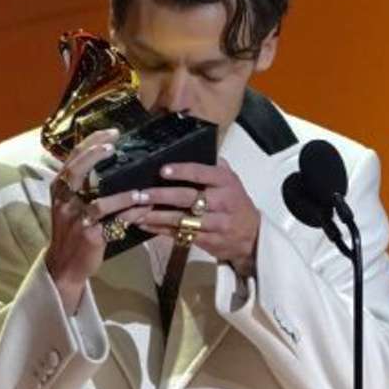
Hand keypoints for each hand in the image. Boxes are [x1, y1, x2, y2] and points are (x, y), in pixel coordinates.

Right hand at [44, 128, 153, 310]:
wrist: (63, 264)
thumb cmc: (71, 231)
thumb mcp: (70, 204)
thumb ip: (82, 184)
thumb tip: (108, 160)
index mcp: (59, 189)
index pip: (72, 158)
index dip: (91, 142)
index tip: (112, 132)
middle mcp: (64, 201)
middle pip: (77, 171)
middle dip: (95, 154)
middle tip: (115, 145)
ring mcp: (76, 219)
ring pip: (98, 203)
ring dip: (122, 196)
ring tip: (140, 191)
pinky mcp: (89, 237)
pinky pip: (113, 223)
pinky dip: (131, 215)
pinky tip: (144, 209)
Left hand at [136, 159, 261, 276]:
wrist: (252, 237)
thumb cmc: (236, 204)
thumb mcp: (232, 182)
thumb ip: (215, 167)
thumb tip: (196, 147)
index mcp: (226, 183)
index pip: (203, 173)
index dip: (182, 171)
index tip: (162, 170)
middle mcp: (221, 202)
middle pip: (188, 198)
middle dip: (161, 196)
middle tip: (140, 194)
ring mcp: (215, 224)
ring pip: (182, 219)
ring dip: (156, 217)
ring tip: (136, 213)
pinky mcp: (208, 241)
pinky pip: (181, 235)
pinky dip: (161, 230)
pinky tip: (145, 226)